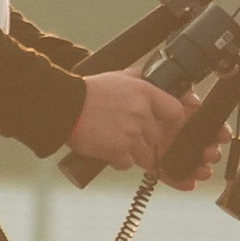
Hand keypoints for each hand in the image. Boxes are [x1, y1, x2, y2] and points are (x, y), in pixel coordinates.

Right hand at [66, 69, 192, 172]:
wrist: (64, 106)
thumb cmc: (89, 91)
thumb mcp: (119, 76)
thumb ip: (141, 78)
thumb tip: (156, 77)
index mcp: (144, 92)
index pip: (175, 111)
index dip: (172, 121)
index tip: (164, 125)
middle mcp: (141, 113)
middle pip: (156, 137)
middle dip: (143, 139)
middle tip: (123, 132)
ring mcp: (131, 133)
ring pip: (143, 153)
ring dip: (129, 150)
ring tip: (111, 138)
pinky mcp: (118, 150)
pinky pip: (127, 164)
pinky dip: (116, 160)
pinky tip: (104, 148)